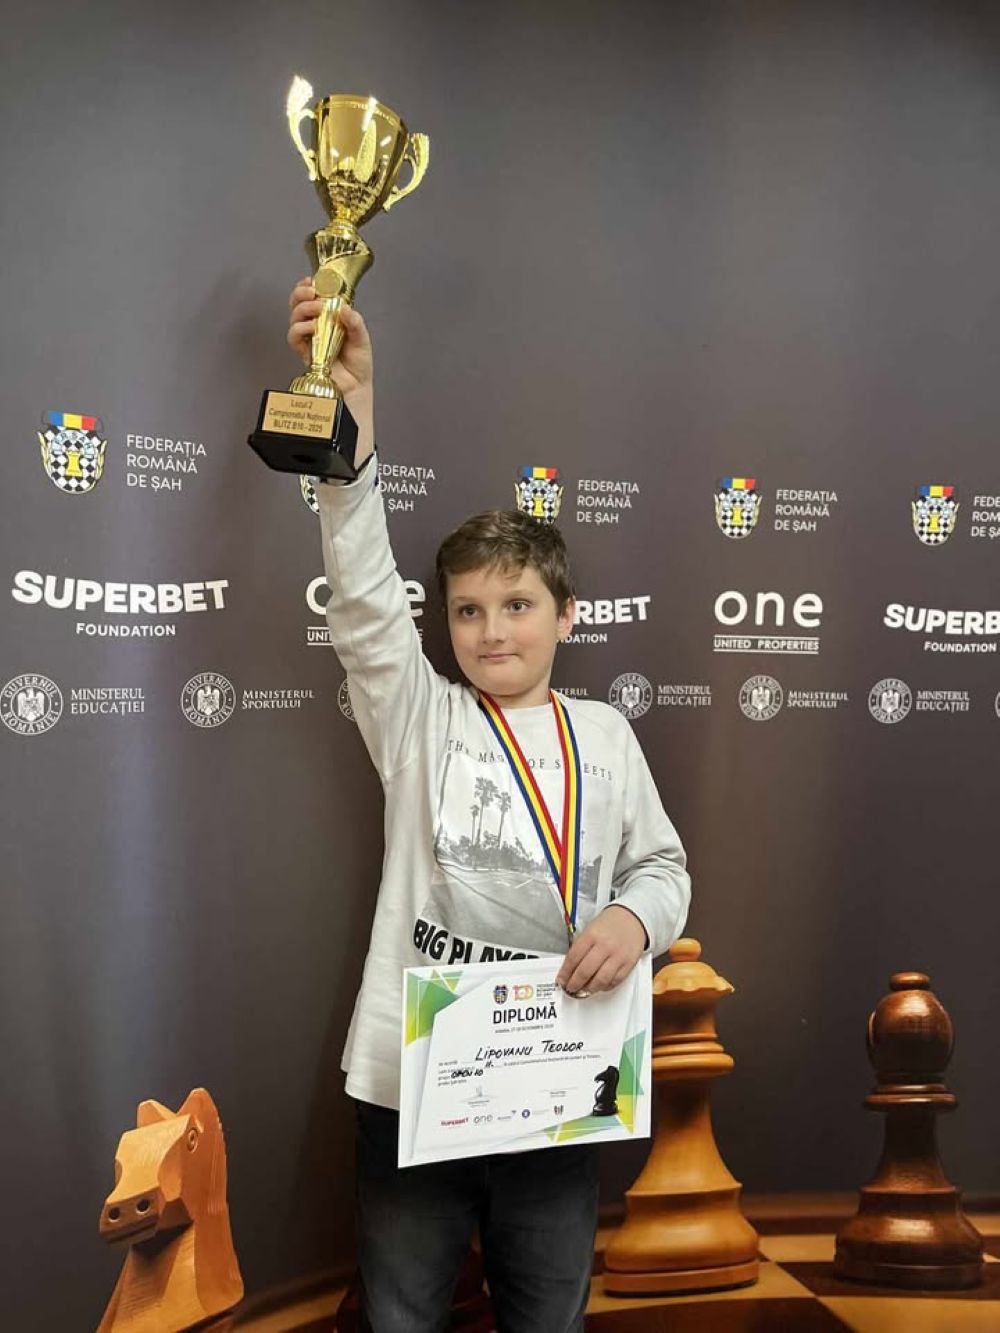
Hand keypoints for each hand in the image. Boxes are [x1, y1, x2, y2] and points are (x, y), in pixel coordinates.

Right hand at [287, 277, 374, 442]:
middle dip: (300, 294)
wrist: (356, 387)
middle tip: (311, 292)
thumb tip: (344, 308)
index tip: (312, 280)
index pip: (312, 298)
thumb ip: (355, 322)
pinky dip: (300, 329)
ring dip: (302, 309)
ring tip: (316, 309)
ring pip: (293, 318)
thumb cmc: (358, 364)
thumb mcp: (362, 338)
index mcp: (328, 319)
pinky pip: (294, 338)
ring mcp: (308, 340)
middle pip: (297, 304)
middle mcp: (315, 327)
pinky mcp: (304, 353)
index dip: (308, 287)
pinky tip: (311, 327)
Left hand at [556, 905, 646, 996]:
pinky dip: (605, 987)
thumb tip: (569, 968)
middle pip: (585, 971)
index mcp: (592, 935)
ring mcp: (618, 956)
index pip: (574, 958)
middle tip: (570, 987)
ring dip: (589, 989)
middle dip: (575, 984)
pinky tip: (599, 985)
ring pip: (601, 980)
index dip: (565, 972)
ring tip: (583, 990)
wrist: (631, 918)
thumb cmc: (609, 924)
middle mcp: (605, 946)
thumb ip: (580, 947)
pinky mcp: (628, 964)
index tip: (561, 979)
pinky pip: (615, 981)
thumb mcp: (590, 929)